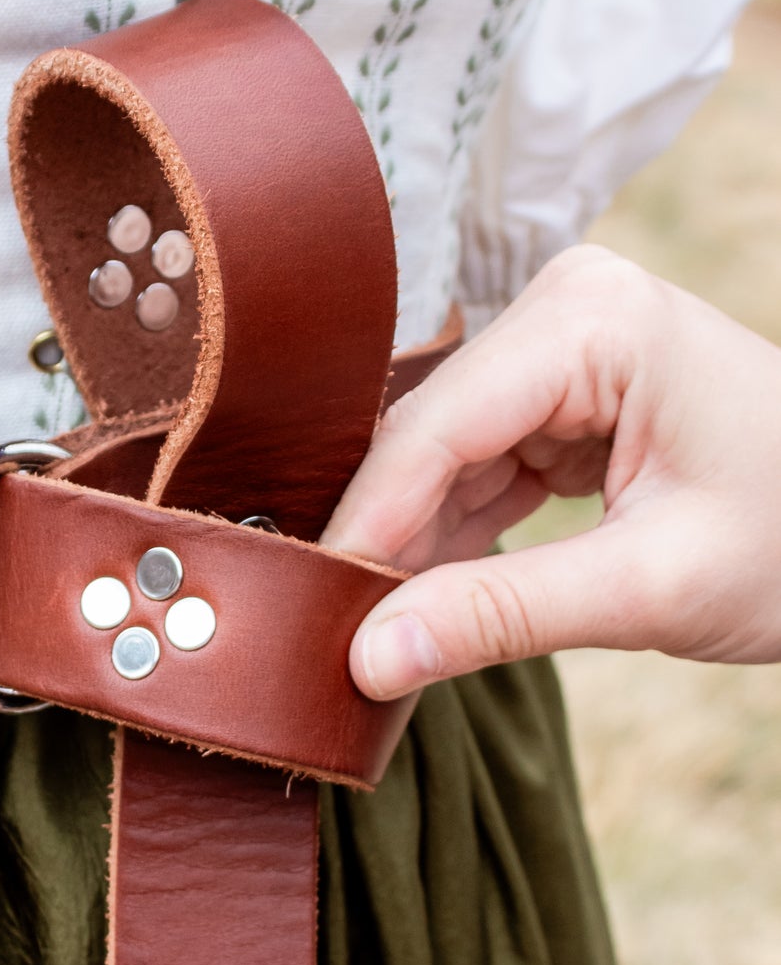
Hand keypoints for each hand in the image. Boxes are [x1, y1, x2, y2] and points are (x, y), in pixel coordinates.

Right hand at [323, 246, 780, 698]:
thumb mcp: (654, 588)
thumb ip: (504, 616)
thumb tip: (368, 658)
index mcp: (592, 320)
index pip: (435, 429)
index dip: (367, 527)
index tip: (310, 613)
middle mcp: (565, 307)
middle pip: (428, 436)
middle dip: (387, 538)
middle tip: (331, 638)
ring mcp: (565, 345)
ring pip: (443, 456)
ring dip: (417, 544)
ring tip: (378, 632)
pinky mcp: (567, 390)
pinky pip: (480, 464)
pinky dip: (459, 535)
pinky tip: (433, 601)